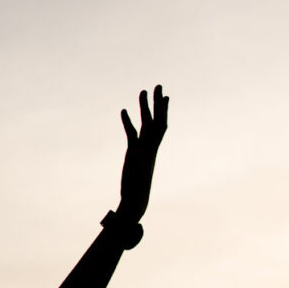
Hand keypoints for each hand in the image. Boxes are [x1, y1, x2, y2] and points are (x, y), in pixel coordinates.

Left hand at [115, 85, 167, 222]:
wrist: (136, 202)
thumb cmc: (137, 190)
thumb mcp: (139, 171)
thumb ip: (140, 164)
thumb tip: (138, 164)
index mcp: (153, 150)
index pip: (161, 126)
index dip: (163, 111)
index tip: (165, 97)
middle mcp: (151, 147)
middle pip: (159, 120)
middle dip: (158, 103)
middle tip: (159, 85)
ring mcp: (144, 150)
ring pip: (148, 124)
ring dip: (145, 107)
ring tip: (143, 90)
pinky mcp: (134, 154)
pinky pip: (132, 134)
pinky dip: (128, 122)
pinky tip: (123, 110)